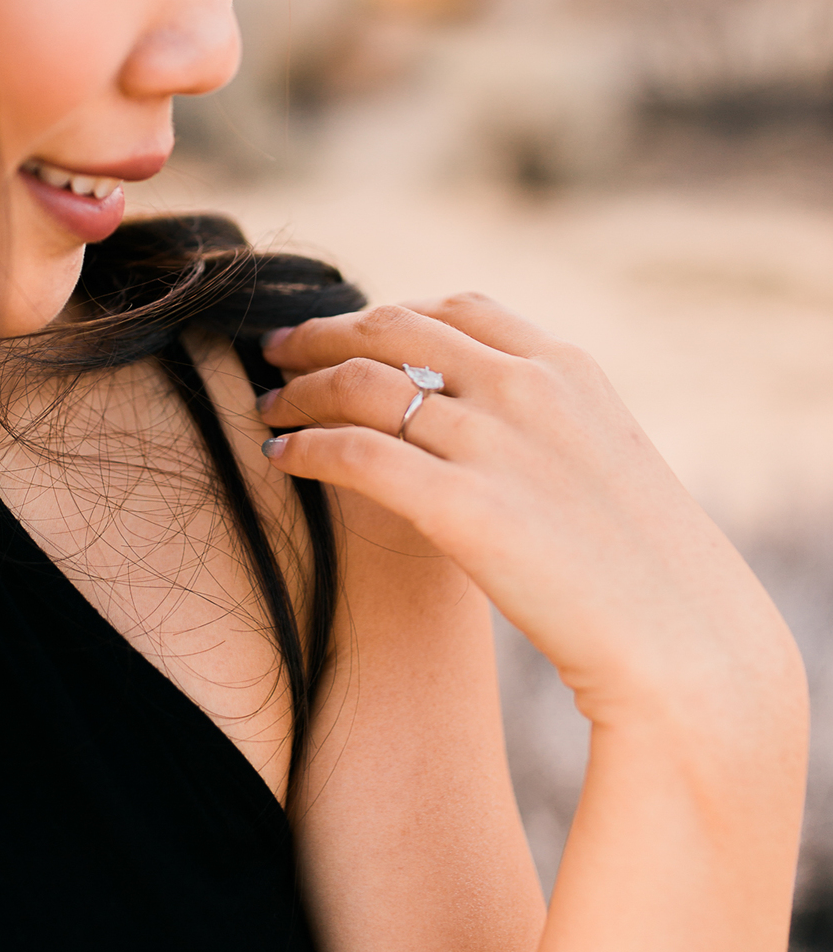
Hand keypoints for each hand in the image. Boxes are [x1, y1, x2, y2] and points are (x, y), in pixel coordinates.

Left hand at [257, 294, 793, 725]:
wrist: (683, 641)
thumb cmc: (644, 568)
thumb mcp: (603, 459)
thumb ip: (542, 421)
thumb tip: (470, 413)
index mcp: (567, 370)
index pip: (455, 311)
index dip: (384, 314)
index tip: (342, 331)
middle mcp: (526, 390)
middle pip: (390, 331)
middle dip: (320, 336)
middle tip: (275, 352)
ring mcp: (492, 444)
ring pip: (356, 385)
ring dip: (297, 392)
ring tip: (268, 408)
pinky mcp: (460, 505)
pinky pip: (351, 453)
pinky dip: (302, 447)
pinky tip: (279, 459)